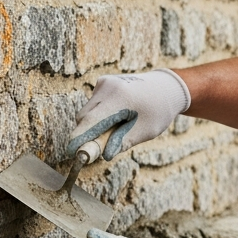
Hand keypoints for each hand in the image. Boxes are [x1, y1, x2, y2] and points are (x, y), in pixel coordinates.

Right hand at [66, 70, 190, 159]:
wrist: (166, 88)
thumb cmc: (158, 111)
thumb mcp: (145, 131)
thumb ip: (122, 142)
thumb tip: (103, 154)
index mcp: (119, 97)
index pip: (91, 120)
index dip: (79, 138)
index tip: (71, 152)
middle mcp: (107, 86)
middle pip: (85, 117)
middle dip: (87, 134)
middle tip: (99, 149)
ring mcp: (104, 82)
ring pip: (88, 111)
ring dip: (95, 125)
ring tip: (118, 128)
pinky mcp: (103, 83)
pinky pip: (93, 105)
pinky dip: (99, 116)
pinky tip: (118, 117)